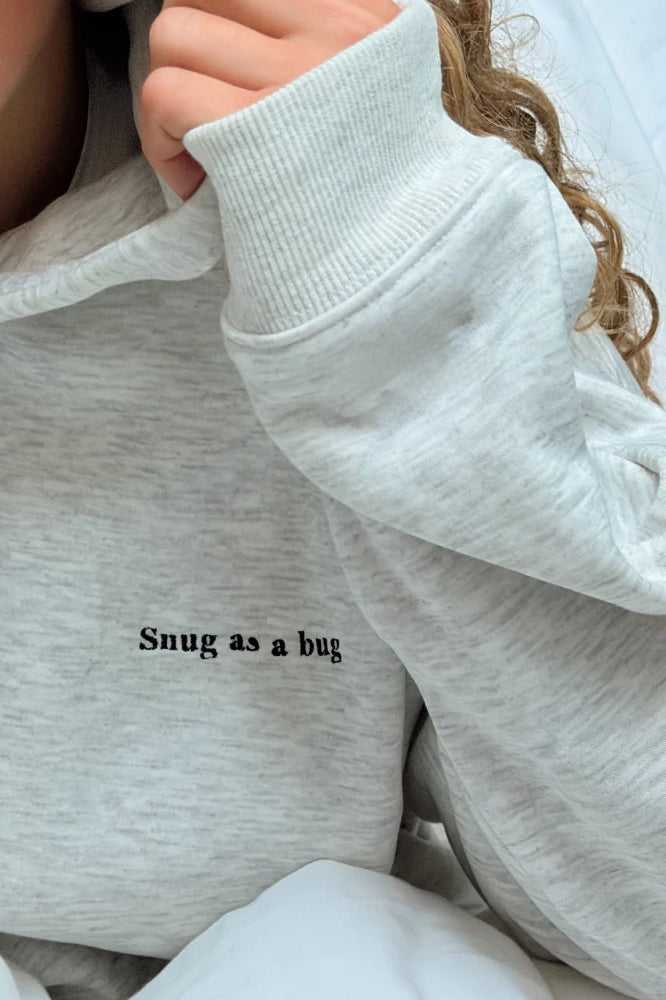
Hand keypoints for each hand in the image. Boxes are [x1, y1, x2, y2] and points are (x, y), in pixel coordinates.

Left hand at [139, 0, 400, 200]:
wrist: (396, 273)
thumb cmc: (370, 200)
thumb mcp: (373, 89)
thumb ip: (322, 40)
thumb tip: (240, 22)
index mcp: (367, 16)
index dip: (223, 21)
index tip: (231, 75)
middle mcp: (338, 34)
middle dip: (189, 50)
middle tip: (206, 111)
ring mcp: (296, 81)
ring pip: (173, 33)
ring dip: (168, 95)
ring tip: (201, 150)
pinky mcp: (252, 135)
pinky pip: (164, 94)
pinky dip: (162, 143)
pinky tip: (196, 183)